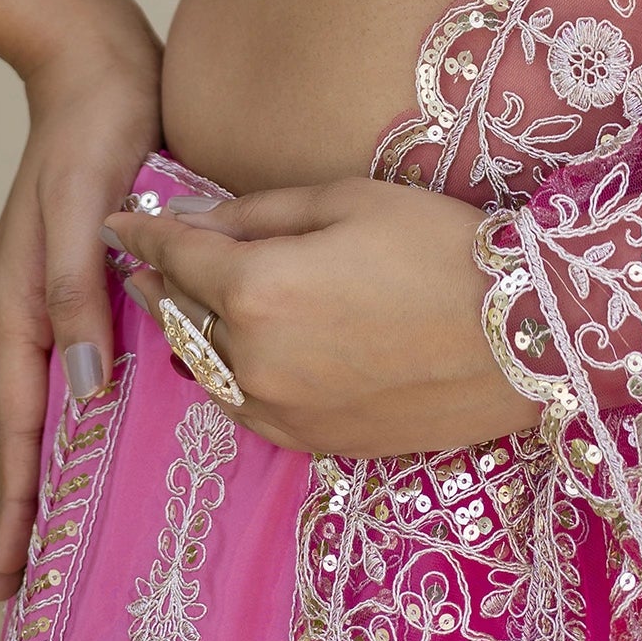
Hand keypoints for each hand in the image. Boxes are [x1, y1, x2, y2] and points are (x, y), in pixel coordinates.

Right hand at [0, 27, 160, 602]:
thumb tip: (82, 392)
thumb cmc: (98, 124)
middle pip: (7, 424)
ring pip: (25, 399)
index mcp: (19, 297)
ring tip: (27, 528)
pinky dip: (52, 415)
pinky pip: (55, 365)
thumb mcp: (86, 205)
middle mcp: (24, 303)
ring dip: (23, 468)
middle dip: (4, 502)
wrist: (99, 56)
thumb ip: (76, 295)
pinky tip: (76, 432)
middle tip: (6, 579)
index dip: (13, 496)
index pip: (16, 420)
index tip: (7, 567)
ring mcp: (44, 289)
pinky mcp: (74, 273)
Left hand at [105, 176, 542, 458]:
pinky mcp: (313, 442)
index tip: (119, 220)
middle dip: (161, 283)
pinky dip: (228, 374)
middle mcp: (255, 359)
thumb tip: (196, 221)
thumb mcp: (345, 198)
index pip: (177, 256)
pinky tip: (238, 352)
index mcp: (258, 288)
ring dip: (189, 333)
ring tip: (186, 303)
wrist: (521, 332)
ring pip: (206, 369)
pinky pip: (244, 406)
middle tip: (146, 259)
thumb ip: (258, 212)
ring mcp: (282, 410)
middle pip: (181, 317)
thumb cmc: (437, 245)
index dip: (143, 233)